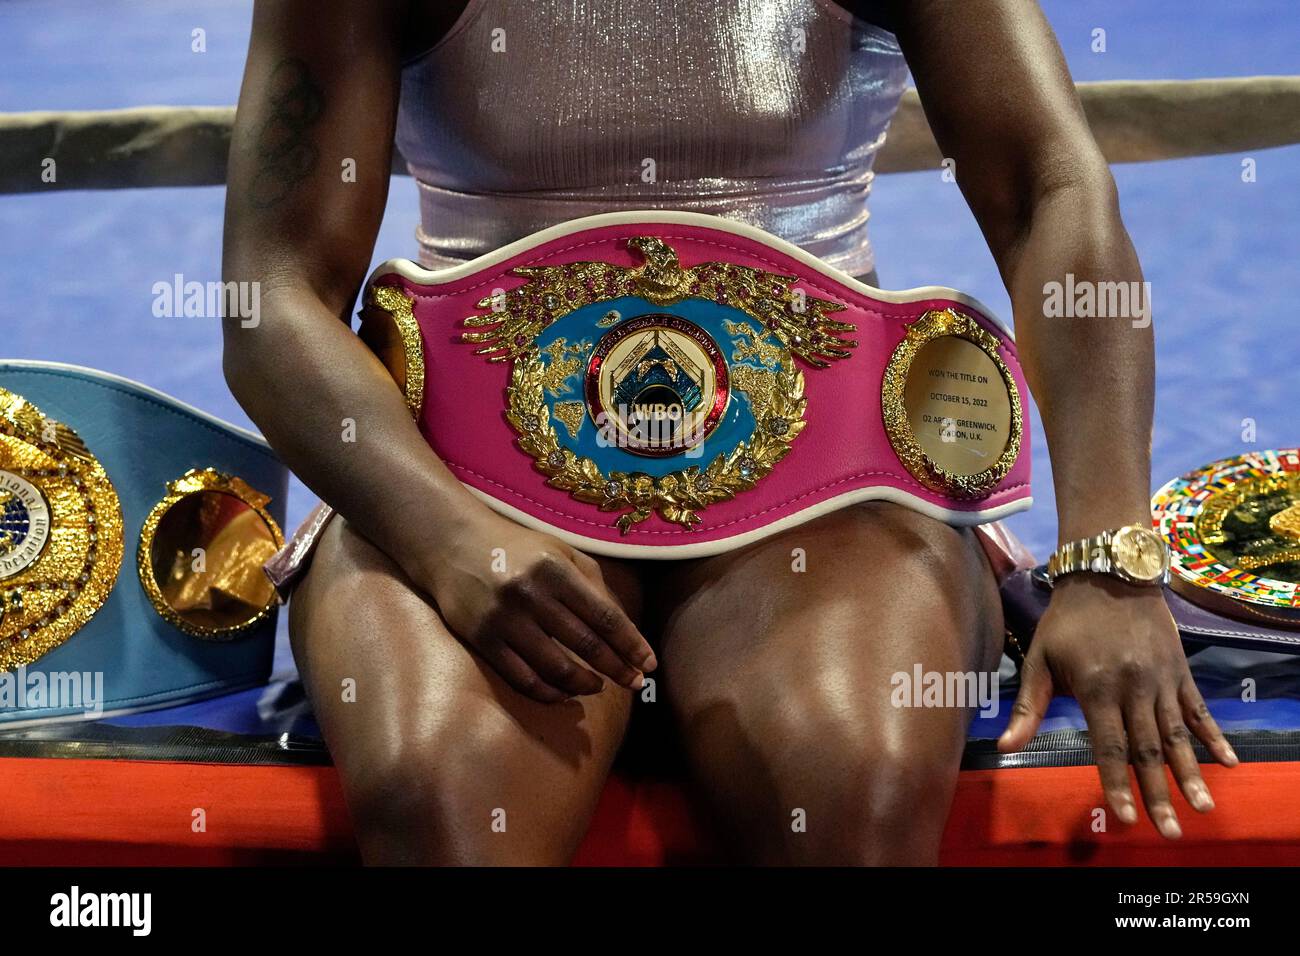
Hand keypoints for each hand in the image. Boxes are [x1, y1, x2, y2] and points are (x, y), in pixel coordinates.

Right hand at [416, 508, 656, 702]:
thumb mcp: (560, 552)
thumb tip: (623, 629)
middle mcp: (531, 595)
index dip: (631, 644)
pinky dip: (547, 692)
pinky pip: (521, 677)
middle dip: (616, 668)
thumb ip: (593, 583)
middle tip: (635, 684)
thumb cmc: (519, 547)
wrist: (452, 544)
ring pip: (555, 667)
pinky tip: (563, 694)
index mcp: (556, 570)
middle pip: (585, 644)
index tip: (648, 665)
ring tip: (598, 687)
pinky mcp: (483, 640)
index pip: (605, 616)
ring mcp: (505, 620)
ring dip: (583, 684)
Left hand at [999, 574, 1237, 837]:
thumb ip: (1029, 706)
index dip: (1116, 783)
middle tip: (1169, 831)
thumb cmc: (1067, 620)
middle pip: (1146, 750)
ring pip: (1176, 736)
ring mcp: (1161, 680)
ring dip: (1189, 774)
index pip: (1107, 746)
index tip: (1124, 817)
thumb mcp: (1039, 658)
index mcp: (1096, 687)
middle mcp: (1133, 688)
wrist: (1109, 573)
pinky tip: (1227, 763)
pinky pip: (1198, 710)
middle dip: (1158, 793)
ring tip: (1202, 808)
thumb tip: (1005, 747)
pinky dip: (1213, 736)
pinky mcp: (1180, 671)